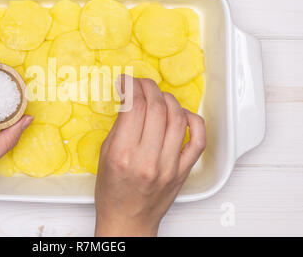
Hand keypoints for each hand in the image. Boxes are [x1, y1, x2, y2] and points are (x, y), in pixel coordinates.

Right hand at [94, 76, 205, 236]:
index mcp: (123, 155)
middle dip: (148, 87)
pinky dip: (192, 120)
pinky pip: (198, 139)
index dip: (131, 86)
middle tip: (141, 84)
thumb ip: (119, 127)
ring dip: (167, 99)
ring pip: (178, 117)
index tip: (127, 82)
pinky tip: (181, 114)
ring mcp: (170, 166)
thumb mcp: (105, 156)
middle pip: (156, 108)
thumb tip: (130, 100)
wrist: (128, 220)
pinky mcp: (184, 171)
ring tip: (158, 96)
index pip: (134, 107)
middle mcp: (148, 159)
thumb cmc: (113, 193)